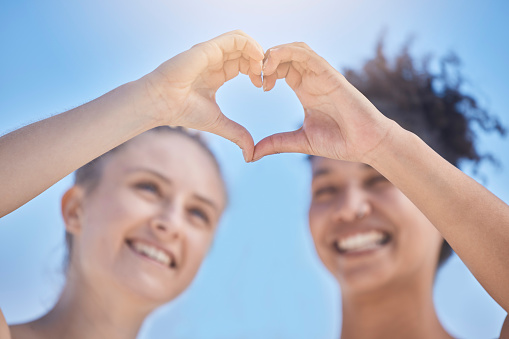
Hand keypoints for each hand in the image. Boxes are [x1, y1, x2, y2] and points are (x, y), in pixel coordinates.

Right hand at [141, 30, 263, 160]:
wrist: (162, 104)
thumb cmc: (183, 111)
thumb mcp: (218, 123)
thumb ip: (236, 134)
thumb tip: (250, 155)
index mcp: (217, 73)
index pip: (243, 63)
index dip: (257, 71)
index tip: (262, 86)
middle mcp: (215, 60)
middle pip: (245, 51)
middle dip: (260, 62)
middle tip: (265, 78)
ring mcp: (211, 52)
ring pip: (242, 40)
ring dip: (257, 51)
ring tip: (261, 69)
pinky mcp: (208, 48)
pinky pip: (235, 38)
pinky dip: (251, 45)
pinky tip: (256, 61)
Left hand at [253, 42, 393, 162]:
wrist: (366, 144)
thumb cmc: (339, 142)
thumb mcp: (300, 142)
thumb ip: (276, 144)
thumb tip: (250, 155)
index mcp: (305, 90)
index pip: (282, 68)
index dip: (265, 71)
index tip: (258, 85)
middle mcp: (312, 79)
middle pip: (285, 55)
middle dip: (266, 60)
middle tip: (256, 76)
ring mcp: (322, 75)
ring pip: (296, 49)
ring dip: (275, 53)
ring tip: (263, 69)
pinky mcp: (330, 75)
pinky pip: (308, 55)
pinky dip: (288, 53)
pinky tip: (274, 64)